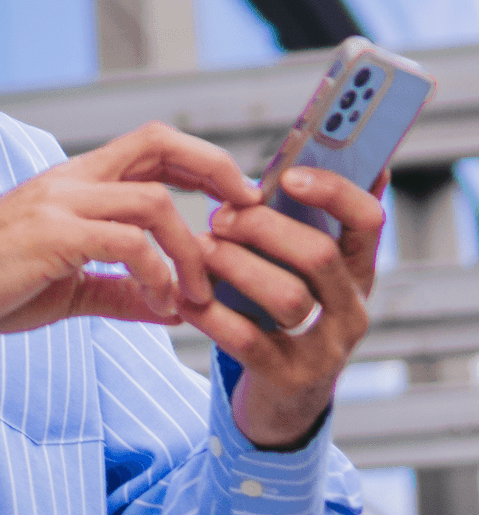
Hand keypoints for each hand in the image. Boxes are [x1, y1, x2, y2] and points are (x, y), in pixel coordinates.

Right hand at [0, 122, 261, 334]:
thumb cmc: (1, 282)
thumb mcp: (72, 285)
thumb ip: (124, 290)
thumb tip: (175, 309)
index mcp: (79, 181)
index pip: (151, 144)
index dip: (201, 160)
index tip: (237, 194)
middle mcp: (74, 179)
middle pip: (157, 142)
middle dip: (213, 168)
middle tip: (247, 210)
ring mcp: (63, 202)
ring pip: (152, 201)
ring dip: (189, 250)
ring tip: (196, 295)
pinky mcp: (55, 233)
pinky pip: (125, 242)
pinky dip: (156, 273)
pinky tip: (161, 303)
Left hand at [178, 167, 386, 448]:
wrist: (284, 393)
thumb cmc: (280, 301)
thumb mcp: (296, 262)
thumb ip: (294, 217)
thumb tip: (292, 159)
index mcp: (356, 267)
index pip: (367, 218)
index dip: (332, 191)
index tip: (287, 175)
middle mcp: (352, 307)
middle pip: (319, 253)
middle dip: (262, 226)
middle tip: (220, 217)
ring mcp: (327, 349)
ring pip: (287, 297)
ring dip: (235, 264)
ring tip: (200, 250)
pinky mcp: (290, 379)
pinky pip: (248, 340)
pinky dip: (210, 313)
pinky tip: (186, 296)